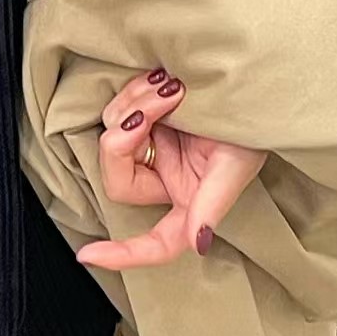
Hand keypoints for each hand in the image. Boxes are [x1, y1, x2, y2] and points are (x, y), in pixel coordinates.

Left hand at [77, 71, 267, 270]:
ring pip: (113, 135)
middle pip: (116, 178)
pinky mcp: (141, 118)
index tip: (87, 255)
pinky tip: (161, 80)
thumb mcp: (234, 165)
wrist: (245, 82)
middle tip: (158, 106)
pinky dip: (135, 92)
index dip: (123, 254)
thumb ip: (212, 204)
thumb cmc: (249, 129)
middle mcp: (163, 178)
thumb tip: (198, 243)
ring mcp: (149, 146)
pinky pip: (117, 110)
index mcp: (187, 201)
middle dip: (126, 139)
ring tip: (173, 89)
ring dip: (137, 105)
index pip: (156, 243)